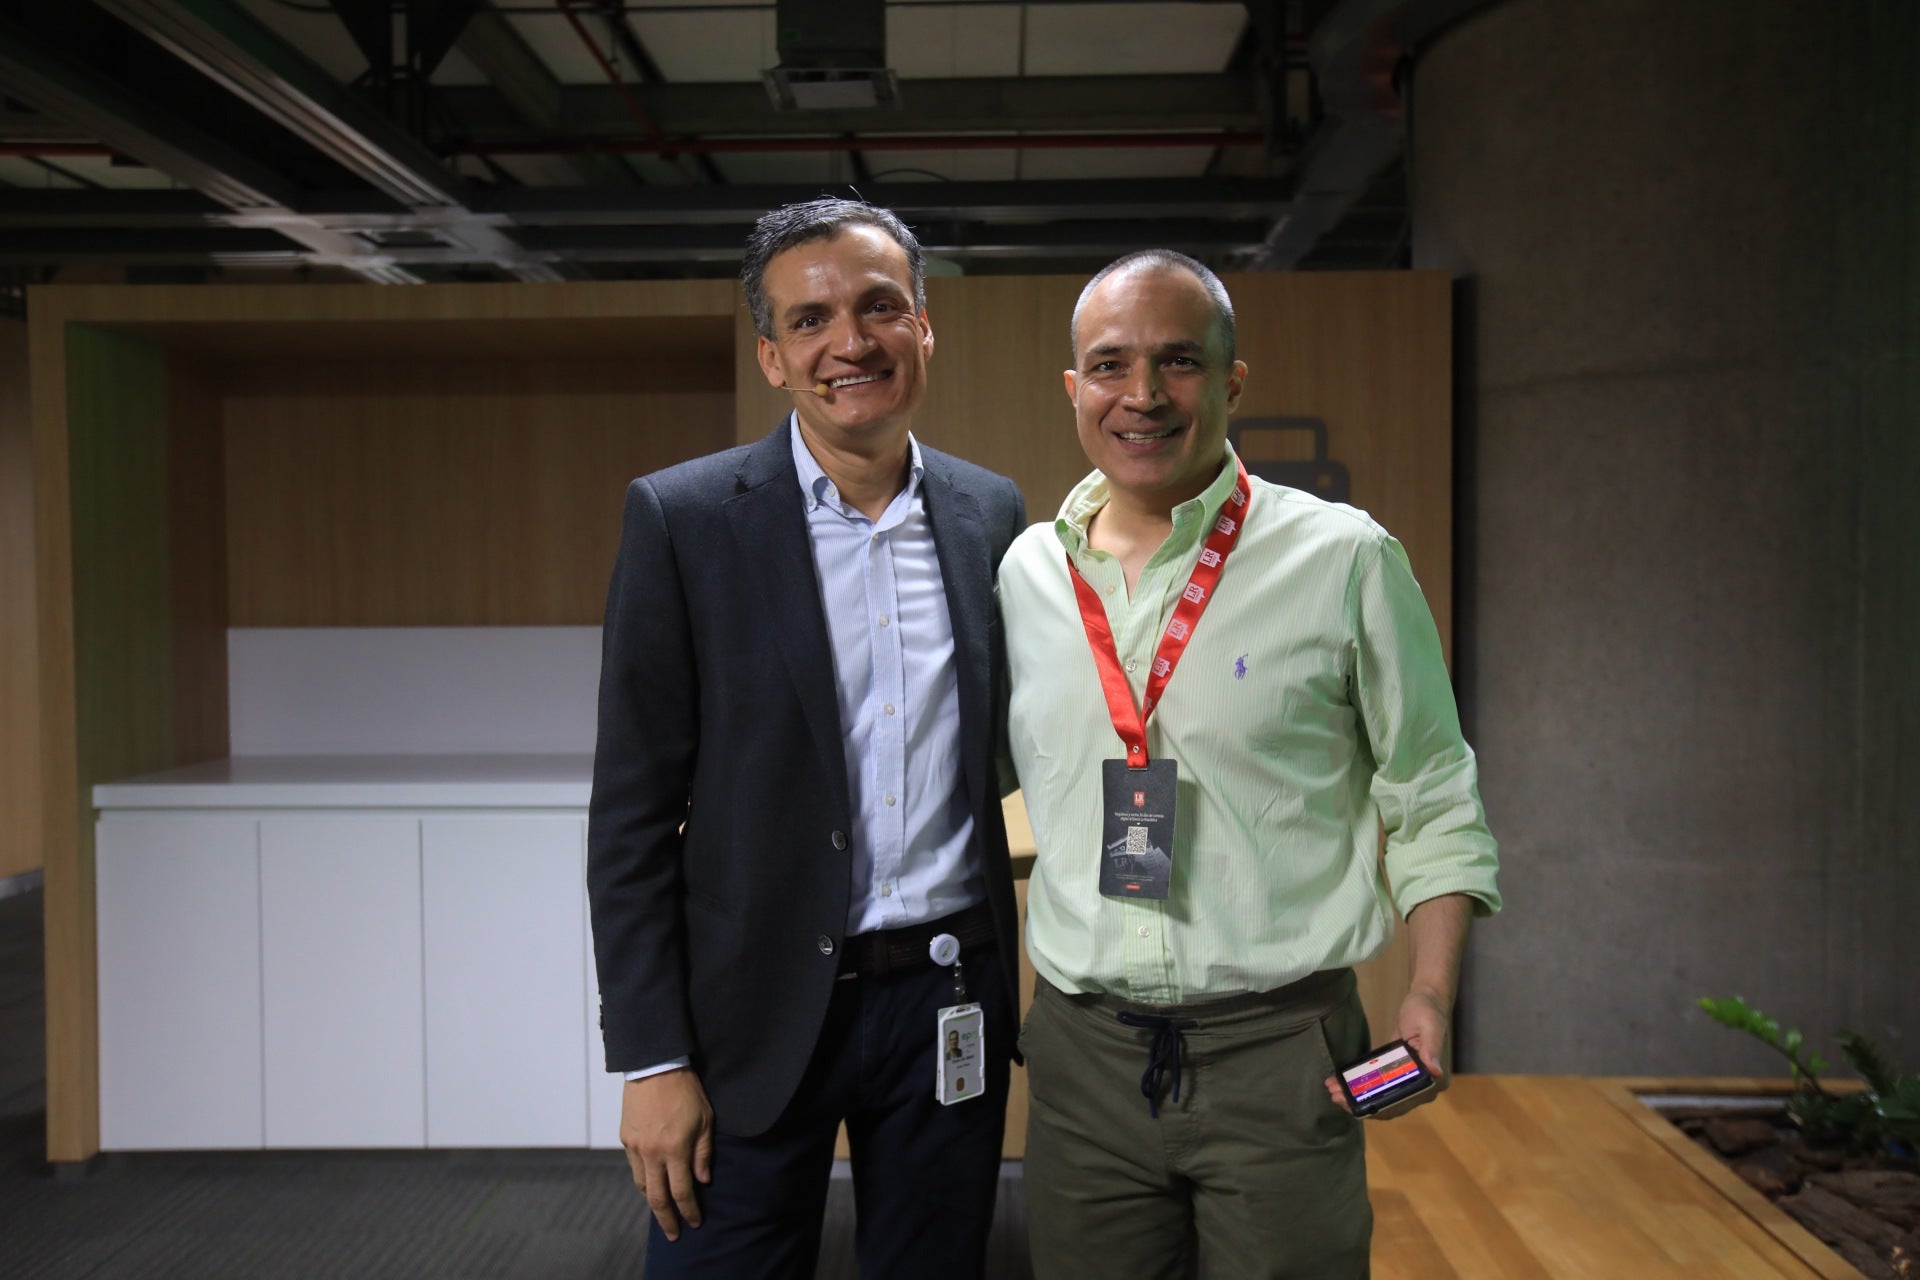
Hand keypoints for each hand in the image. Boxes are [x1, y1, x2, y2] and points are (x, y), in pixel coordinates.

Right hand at [621, 1069, 714, 1239]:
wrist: (654, 1066)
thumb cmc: (686, 1090)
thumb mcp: (706, 1119)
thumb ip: (703, 1153)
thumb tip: (702, 1180)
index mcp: (675, 1149)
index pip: (681, 1192)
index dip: (688, 1211)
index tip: (694, 1223)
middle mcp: (652, 1152)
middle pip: (657, 1197)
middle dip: (666, 1219)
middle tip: (673, 1234)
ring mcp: (635, 1146)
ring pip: (642, 1185)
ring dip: (653, 1201)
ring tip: (662, 1212)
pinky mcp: (625, 1138)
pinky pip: (634, 1167)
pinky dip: (644, 1179)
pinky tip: (651, 1183)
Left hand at [1323, 988, 1451, 1119]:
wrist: (1425, 999)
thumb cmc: (1428, 1011)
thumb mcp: (1430, 1028)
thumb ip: (1431, 1049)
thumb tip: (1436, 1071)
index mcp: (1432, 1082)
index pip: (1402, 1103)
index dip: (1378, 1108)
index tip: (1354, 1104)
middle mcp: (1421, 1087)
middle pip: (1389, 1105)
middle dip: (1362, 1104)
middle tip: (1336, 1096)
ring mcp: (1409, 1080)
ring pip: (1382, 1097)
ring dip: (1359, 1097)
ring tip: (1334, 1091)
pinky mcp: (1398, 1071)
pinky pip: (1380, 1084)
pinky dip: (1363, 1086)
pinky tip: (1343, 1083)